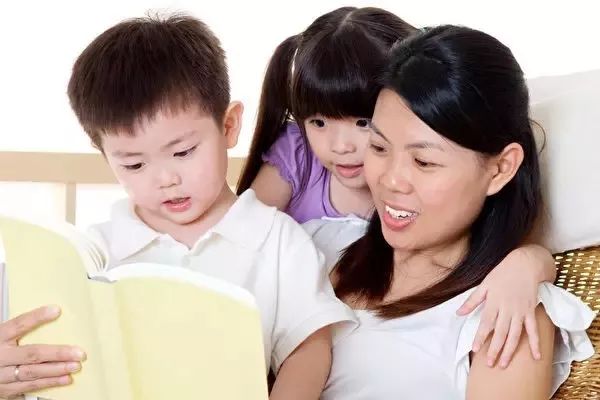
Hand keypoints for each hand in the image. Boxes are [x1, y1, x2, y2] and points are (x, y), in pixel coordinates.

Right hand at [0, 306, 85, 398]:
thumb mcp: (0, 336)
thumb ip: (16, 329)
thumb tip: (50, 312)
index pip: (17, 325)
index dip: (36, 317)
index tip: (56, 310)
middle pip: (32, 354)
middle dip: (57, 353)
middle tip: (78, 352)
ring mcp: (1, 376)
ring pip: (33, 373)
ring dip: (57, 370)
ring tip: (76, 365)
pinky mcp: (5, 390)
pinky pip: (30, 387)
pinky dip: (49, 383)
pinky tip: (65, 379)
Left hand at [456, 249, 542, 367]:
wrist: (525, 264)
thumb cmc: (502, 273)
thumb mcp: (484, 285)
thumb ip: (472, 301)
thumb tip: (458, 313)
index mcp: (493, 302)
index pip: (486, 323)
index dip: (480, 337)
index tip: (475, 349)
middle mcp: (507, 309)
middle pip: (500, 333)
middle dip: (495, 349)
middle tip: (490, 364)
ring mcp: (520, 311)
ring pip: (515, 335)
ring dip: (510, 350)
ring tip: (504, 364)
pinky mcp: (531, 311)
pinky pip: (533, 330)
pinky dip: (535, 343)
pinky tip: (536, 356)